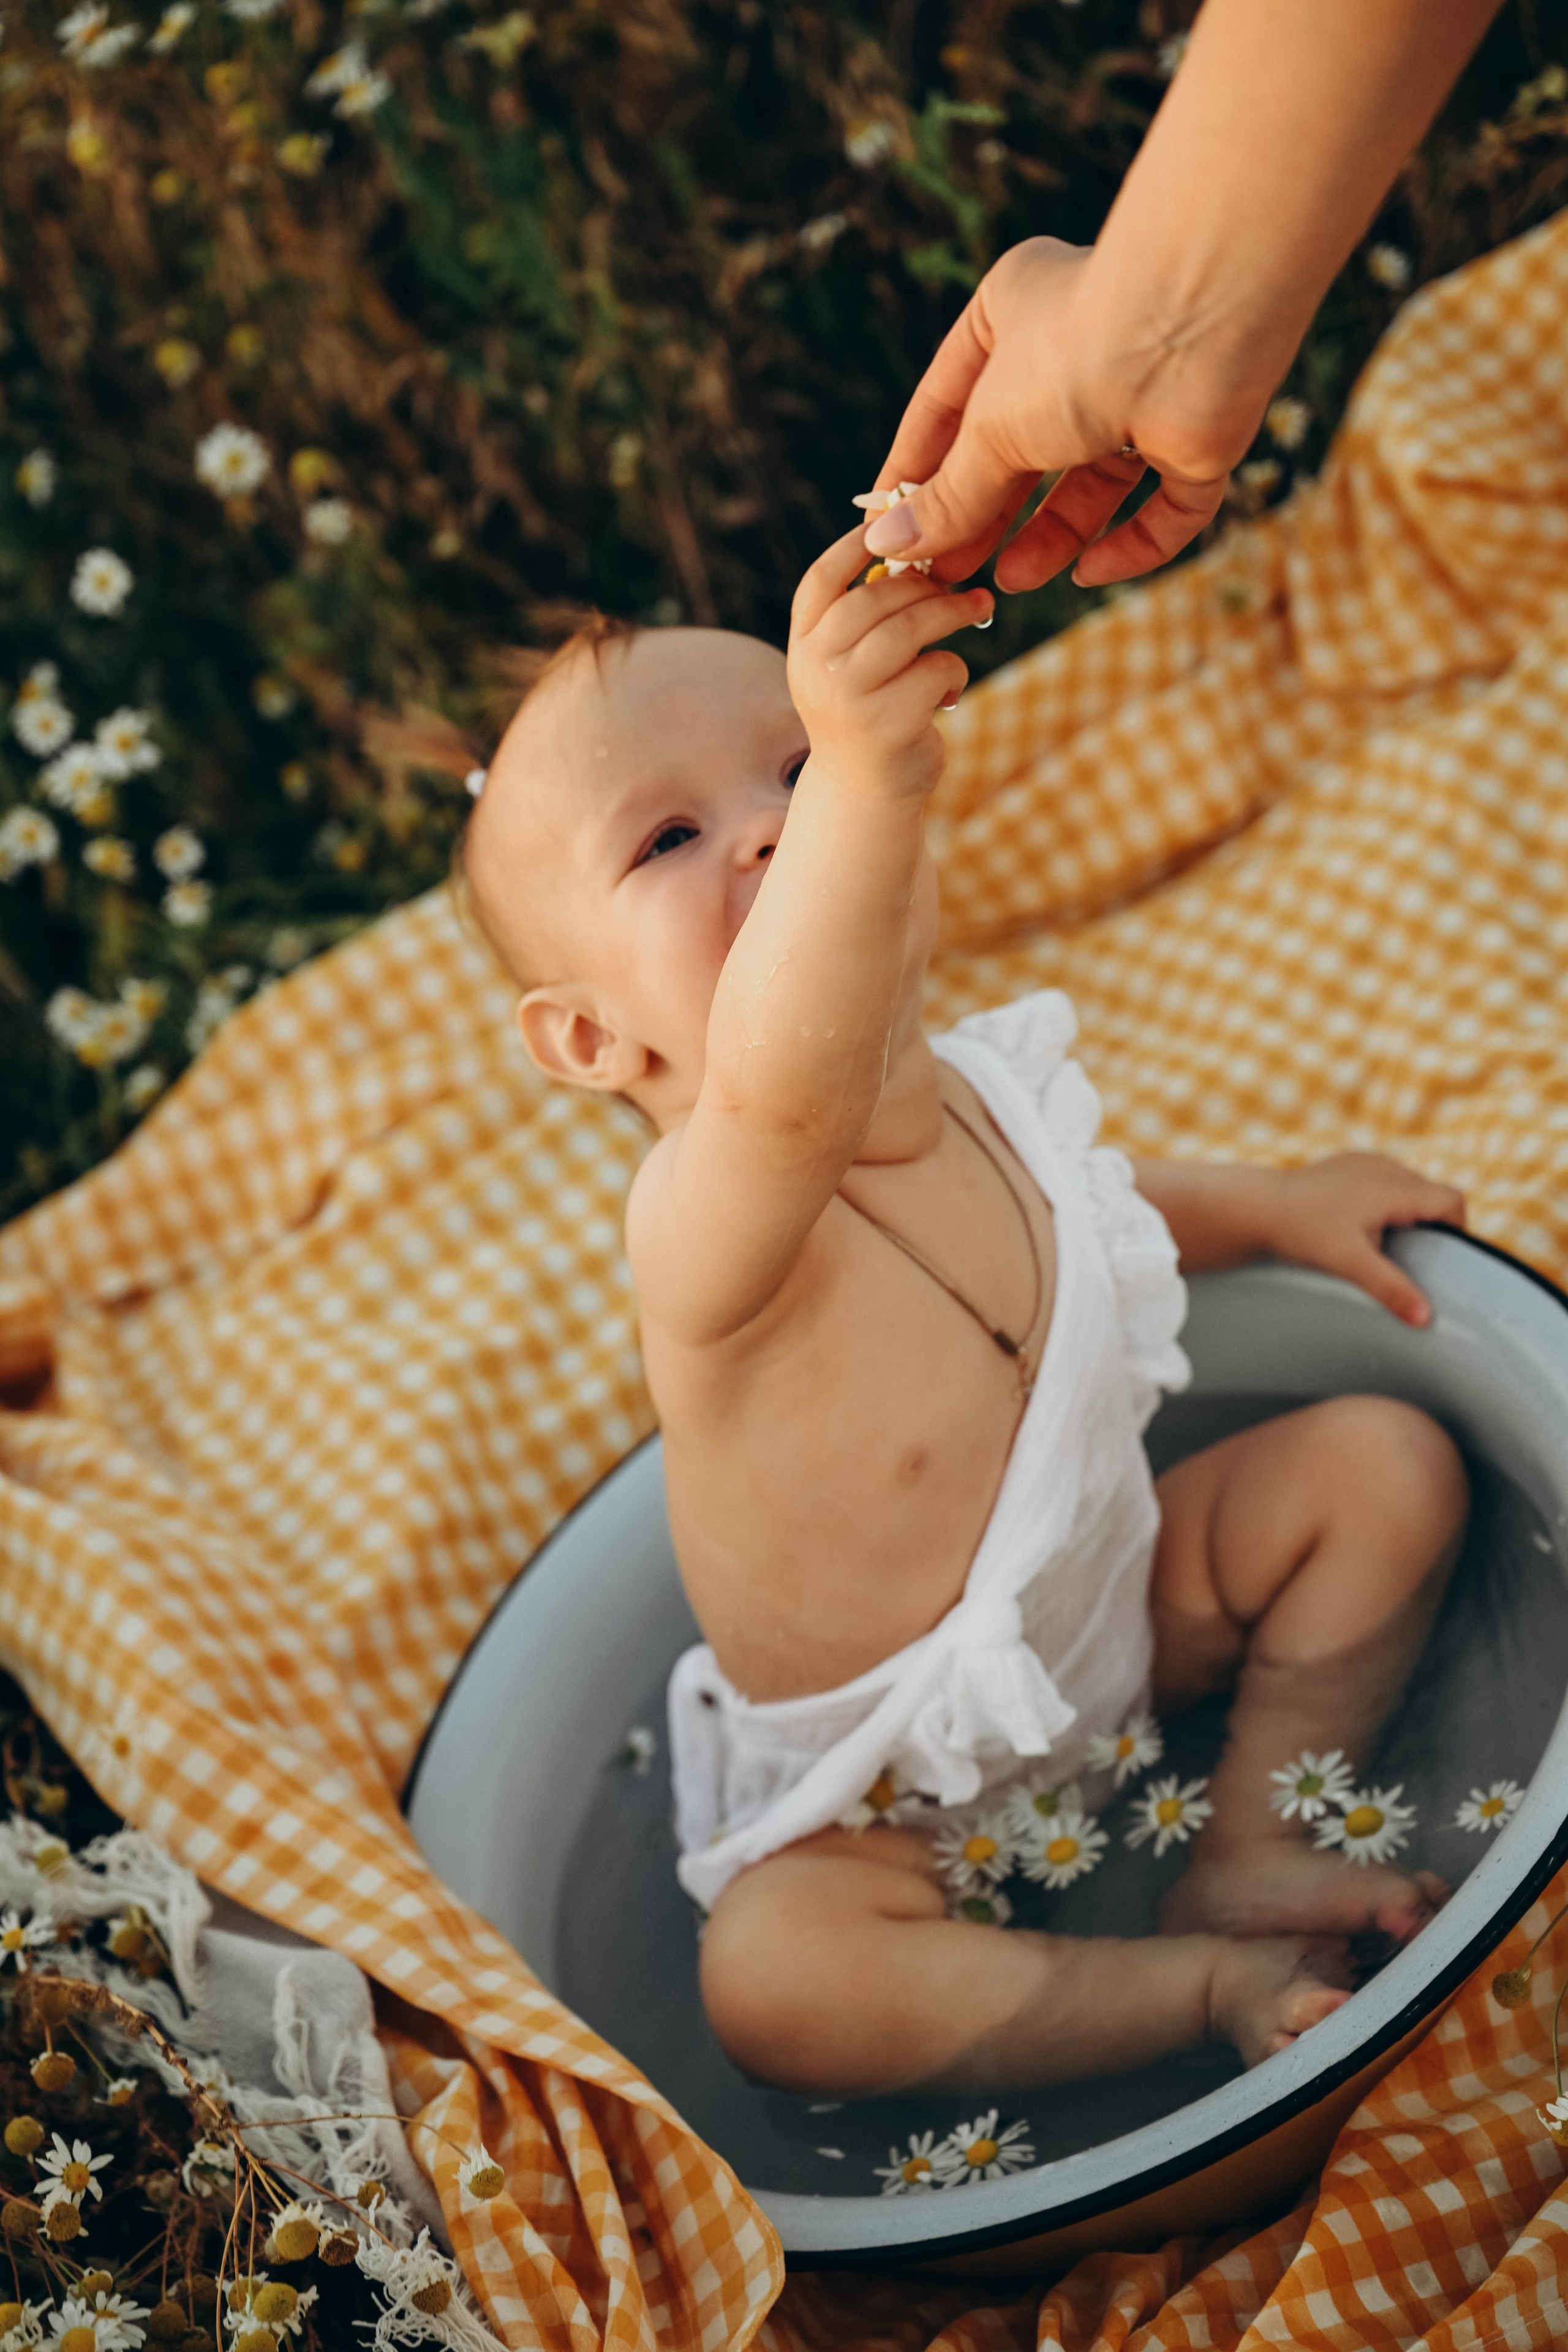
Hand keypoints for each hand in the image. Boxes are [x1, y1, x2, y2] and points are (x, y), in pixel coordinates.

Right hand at [786, 526, 992, 798]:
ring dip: (952, 612)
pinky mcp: (887, 724)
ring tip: (978, 608)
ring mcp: (848, 697)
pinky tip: (948, 693)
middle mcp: (815, 668)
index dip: (856, 547)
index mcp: (803, 645)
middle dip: (926, 584)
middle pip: (875, 597)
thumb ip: (866, 617)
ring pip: (909, 628)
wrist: (864, 794)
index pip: (822, 580)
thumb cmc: (868, 713)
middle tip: (959, 584)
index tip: (896, 526)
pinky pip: (938, 669)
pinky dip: (955, 673)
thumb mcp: (848, 663)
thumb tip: (919, 553)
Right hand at [861, 238, 1245, 593]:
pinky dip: (1131, 545)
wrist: (1194, 330)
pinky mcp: (1194, 439)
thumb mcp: (990, 432)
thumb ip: (947, 495)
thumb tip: (890, 545)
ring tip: (1009, 583)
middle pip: (1019, 454)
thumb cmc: (1074, 350)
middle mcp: (1076, 350)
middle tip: (946, 575)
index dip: (917, 472)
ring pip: (1090, 486)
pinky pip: (1163, 507)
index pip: (947, 405)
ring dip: (1051, 538)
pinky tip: (1090, 574)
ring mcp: (1140, 396)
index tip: (887, 532)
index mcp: (1011, 312)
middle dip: (984, 517)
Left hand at [1258, 1155, 1466, 1326]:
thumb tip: (1426, 1319)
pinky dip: (1382, 1203)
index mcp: (1396, 1186)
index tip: (1439, 1257)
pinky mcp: (1347, 1165)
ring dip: (1405, 1213)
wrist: (1257, 1206)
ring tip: (1381, 1244)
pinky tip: (1356, 1227)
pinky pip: (1382, 1182)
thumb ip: (1390, 1288)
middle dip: (1429, 1225)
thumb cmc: (1302, 1231)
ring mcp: (1365, 1162)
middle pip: (1432, 1194)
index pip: (1452, 1201)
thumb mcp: (1349, 1263)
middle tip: (1410, 1259)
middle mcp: (1385, 1167)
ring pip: (1408, 1187)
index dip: (1457, 1230)